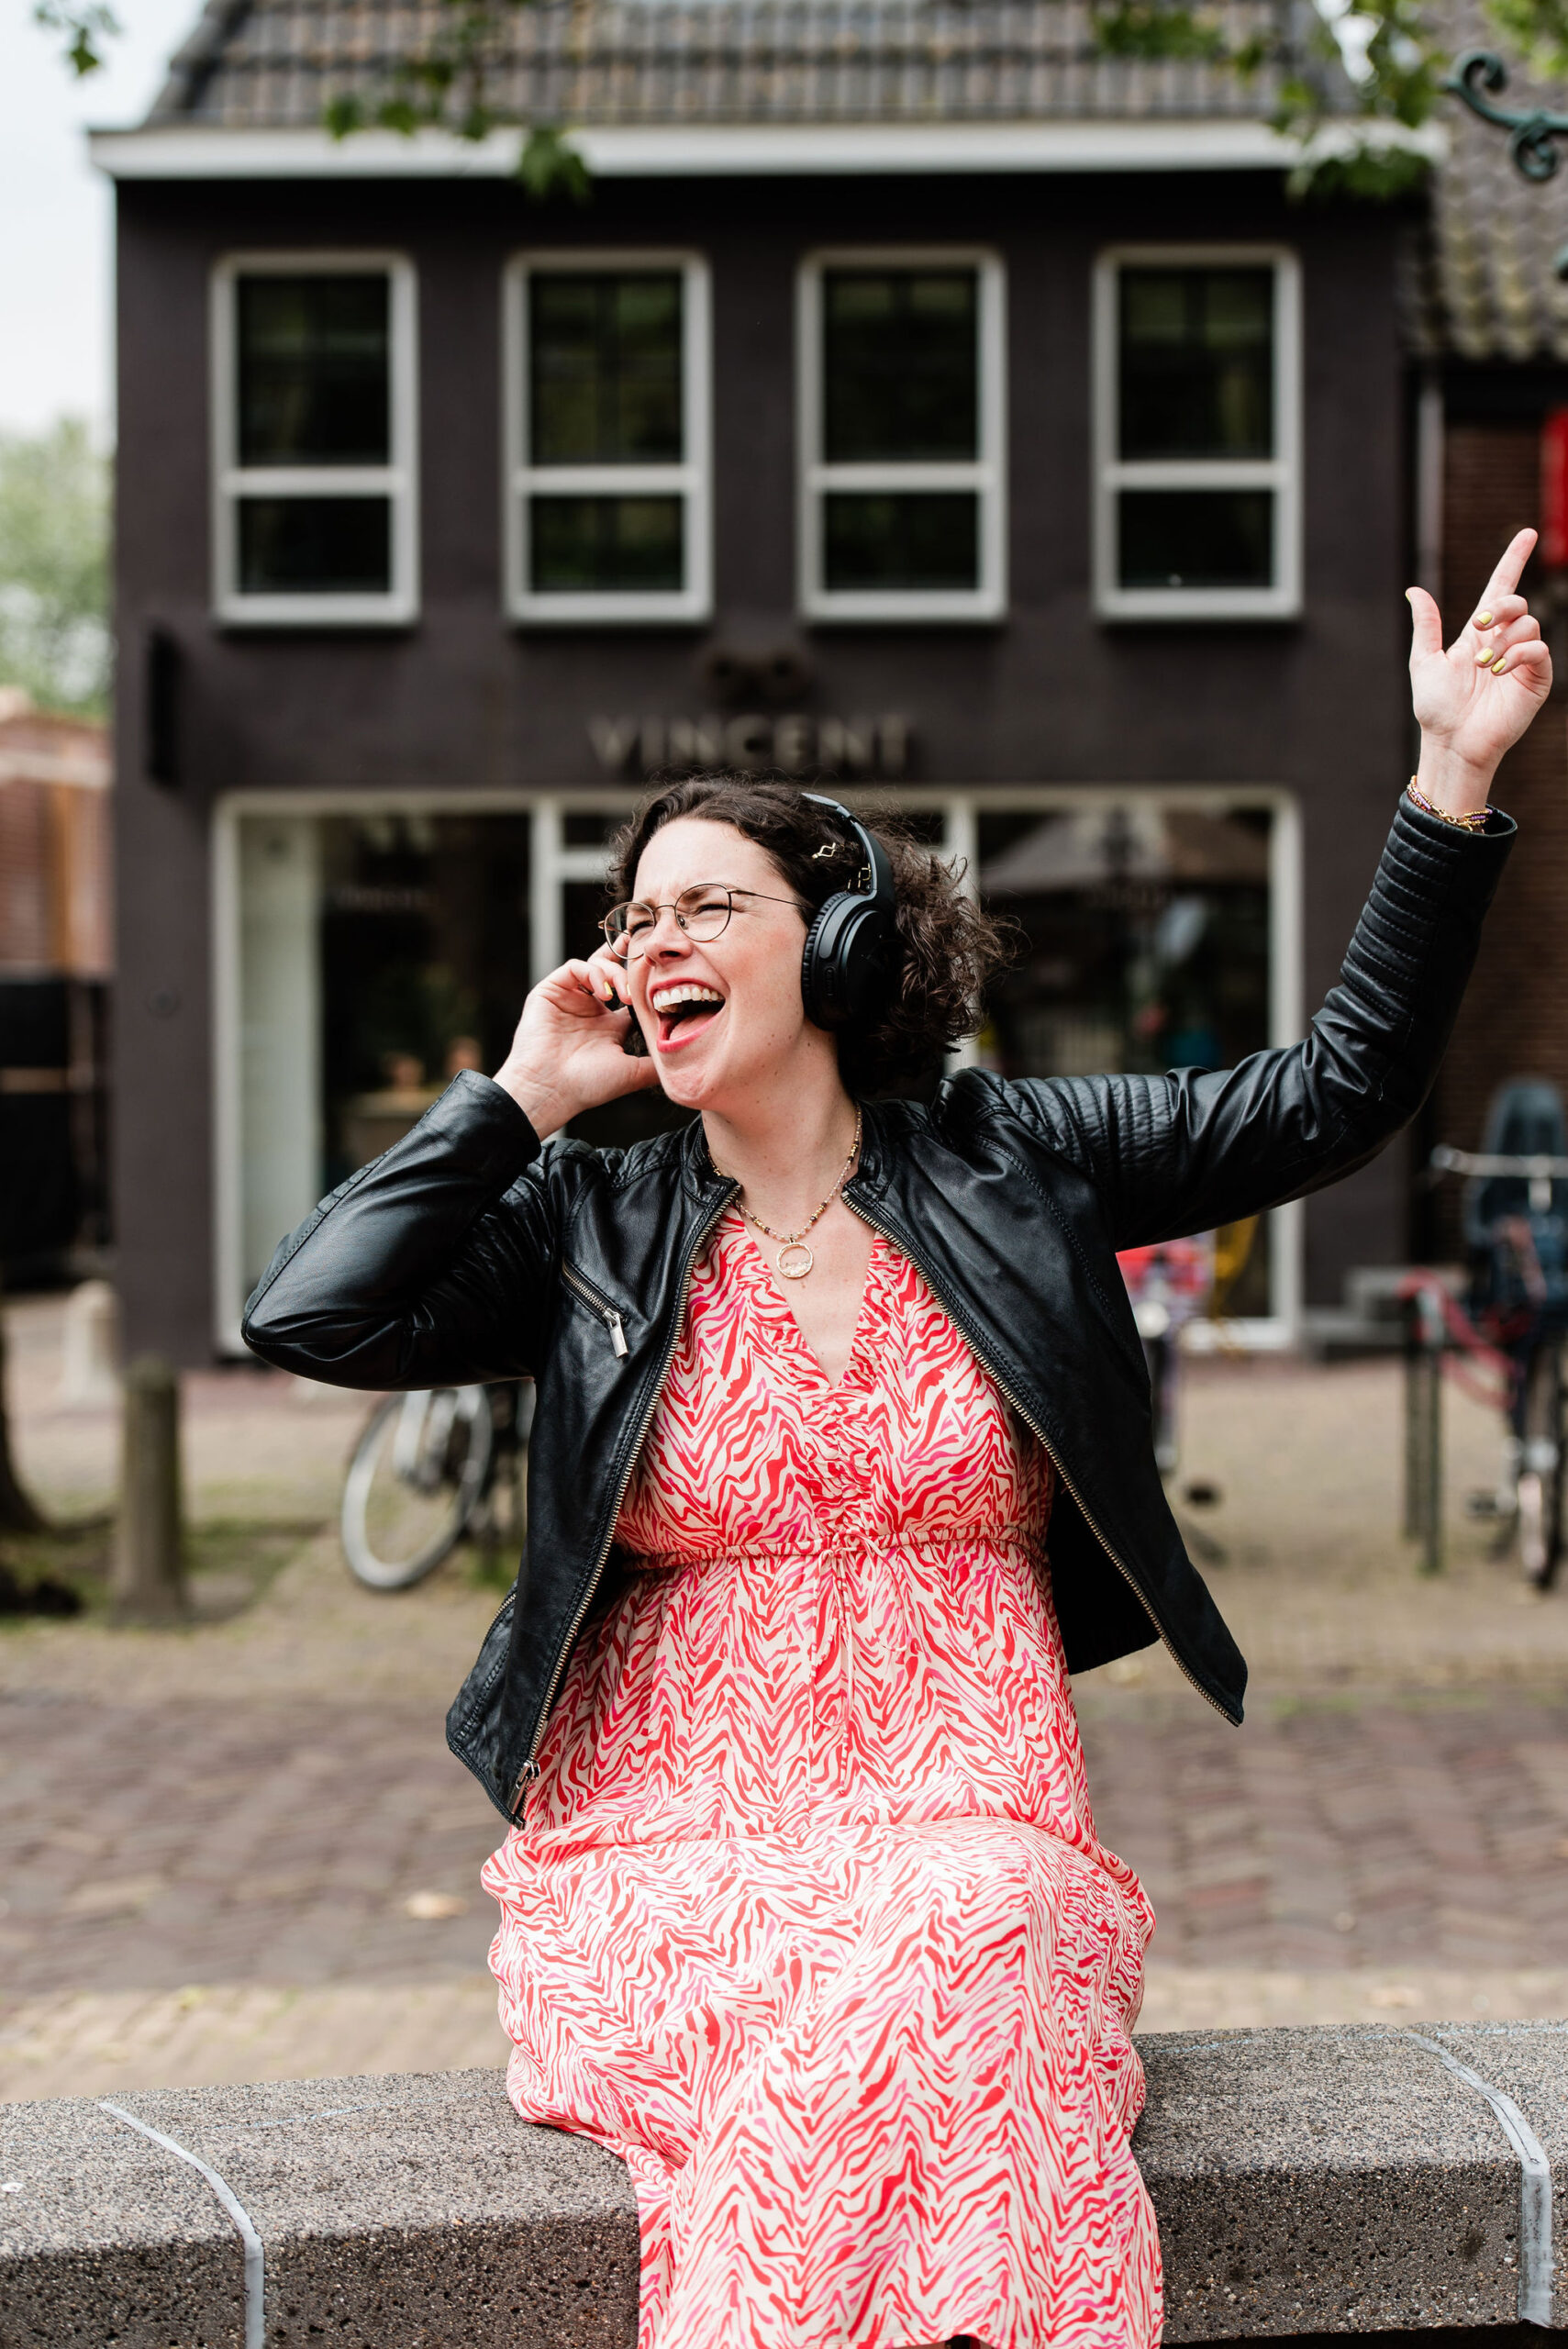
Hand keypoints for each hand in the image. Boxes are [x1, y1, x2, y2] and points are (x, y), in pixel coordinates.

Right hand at [491, 941, 657, 1138]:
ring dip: (615, 973)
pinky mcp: (550, 991)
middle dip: (629, 959)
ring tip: (625, 995)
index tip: (664, 969)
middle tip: (648, 960)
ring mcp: (569, 999)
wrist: (550, 1090)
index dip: (645, 980)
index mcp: (609, 1026)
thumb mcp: (633, 1072)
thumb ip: (657, 1062)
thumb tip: (687, 1058)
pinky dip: (592, 972)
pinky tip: (604, 992)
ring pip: (596, 965)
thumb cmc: (588, 1086)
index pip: (630, 993)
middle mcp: (590, 1009)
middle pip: (612, 970)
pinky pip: (574, 967)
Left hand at [1407, 527, 1552, 816]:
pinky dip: (1518, 655)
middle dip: (1501, 607)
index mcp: (1479, 634)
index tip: (1527, 534)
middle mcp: (1504, 642)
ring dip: (1503, 640)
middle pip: (1516, 602)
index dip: (1514, 560)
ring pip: (1528, 625)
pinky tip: (1499, 671)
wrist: (1451, 742)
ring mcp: (1522, 660)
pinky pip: (1539, 650)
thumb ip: (1426, 625)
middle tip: (1480, 626)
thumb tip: (1414, 591)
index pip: (1501, 588)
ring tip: (1484, 667)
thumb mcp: (1424, 661)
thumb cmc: (1436, 709)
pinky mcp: (1536, 679)